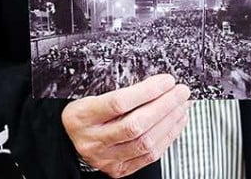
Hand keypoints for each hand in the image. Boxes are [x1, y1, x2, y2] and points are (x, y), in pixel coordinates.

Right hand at [61, 73, 190, 176]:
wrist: (68, 140)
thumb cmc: (85, 113)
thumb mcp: (91, 95)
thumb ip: (120, 91)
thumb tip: (158, 83)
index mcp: (82, 116)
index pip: (119, 103)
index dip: (147, 91)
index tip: (166, 81)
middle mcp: (92, 140)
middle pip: (135, 125)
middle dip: (165, 106)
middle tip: (181, 91)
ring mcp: (105, 158)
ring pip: (145, 142)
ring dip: (170, 122)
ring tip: (182, 106)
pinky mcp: (118, 170)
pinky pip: (149, 156)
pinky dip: (167, 137)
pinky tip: (176, 122)